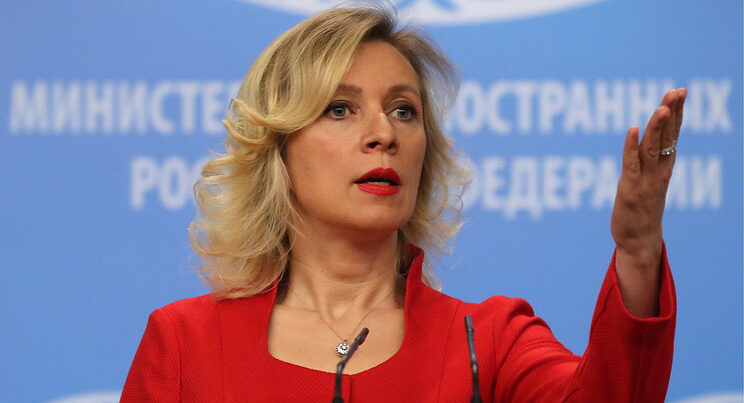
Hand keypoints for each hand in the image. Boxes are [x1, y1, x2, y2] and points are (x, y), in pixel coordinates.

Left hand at [611, 88, 685, 316]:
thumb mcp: (649, 182)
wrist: (639, 242)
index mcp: (664, 168)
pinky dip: (631, 147)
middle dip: (671, 113)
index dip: (676, 114)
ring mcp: (645, 181)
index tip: (680, 92)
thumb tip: (647, 141)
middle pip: (666, 138)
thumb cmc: (642, 211)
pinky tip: (632, 130)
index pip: (672, 135)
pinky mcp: (630, 190)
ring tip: (662, 107)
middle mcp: (658, 172)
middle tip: (677, 91)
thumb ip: (650, 163)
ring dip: (657, 128)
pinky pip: (631, 165)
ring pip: (652, 149)